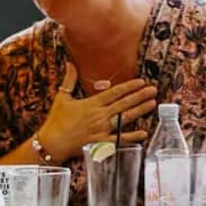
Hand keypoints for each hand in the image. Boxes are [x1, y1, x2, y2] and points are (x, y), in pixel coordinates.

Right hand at [31, 75, 159, 159]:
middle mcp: (100, 115)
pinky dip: (132, 136)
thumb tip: (70, 63)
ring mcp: (102, 129)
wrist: (52, 142)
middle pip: (124, 103)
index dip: (129, 86)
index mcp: (92, 103)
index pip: (115, 92)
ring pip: (125, 118)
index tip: (141, 82)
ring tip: (152, 104)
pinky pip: (119, 139)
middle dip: (140, 95)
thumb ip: (69, 79)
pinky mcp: (101, 143)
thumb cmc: (56, 120)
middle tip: (153, 90)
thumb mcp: (62, 97)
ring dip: (140, 111)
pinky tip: (144, 133)